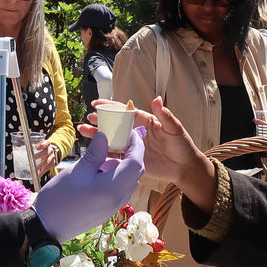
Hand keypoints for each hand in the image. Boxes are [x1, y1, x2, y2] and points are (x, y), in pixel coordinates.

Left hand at [33, 140, 59, 178]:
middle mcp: (50, 150)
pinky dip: (43, 171)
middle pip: (46, 153)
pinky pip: (49, 167)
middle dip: (39, 156)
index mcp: (47, 143)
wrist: (50, 150)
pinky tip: (39, 174)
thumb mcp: (38, 144)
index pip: (46, 143)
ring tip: (35, 169)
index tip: (36, 147)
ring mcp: (52, 156)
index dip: (42, 145)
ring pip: (47, 161)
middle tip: (32, 159)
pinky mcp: (53, 162)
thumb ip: (31, 147)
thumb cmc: (42, 147)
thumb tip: (19, 150)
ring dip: (41, 166)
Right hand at [35, 128, 144, 241]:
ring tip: (104, 155)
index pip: (136, 162)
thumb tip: (104, 136)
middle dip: (131, 154)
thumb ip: (95, 153)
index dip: (137, 145)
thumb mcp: (78, 170)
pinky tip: (99, 171)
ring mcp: (115, 206)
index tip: (130, 133)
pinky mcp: (108, 210)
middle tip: (119, 140)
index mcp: (114, 187)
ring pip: (128, 180)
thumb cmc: (60, 197)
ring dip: (122, 166)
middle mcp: (119, 198)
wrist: (48, 226)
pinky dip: (116, 176)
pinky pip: (120, 189)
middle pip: (135, 172)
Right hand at [78, 97, 201, 183]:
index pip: (124, 111)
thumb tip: (156, 99)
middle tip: (88, 117)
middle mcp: (134, 132)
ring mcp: (130, 147)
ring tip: (83, 130)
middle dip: (100, 120)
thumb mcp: (175, 129)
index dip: (110, 106)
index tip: (96, 103)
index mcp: (143, 121)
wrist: (184, 168)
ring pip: (110, 139)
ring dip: (97, 135)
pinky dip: (102, 153)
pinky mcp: (129, 160)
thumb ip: (165, 115)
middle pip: (113, 124)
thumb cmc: (182, 146)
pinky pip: (114, 156)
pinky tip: (92, 151)